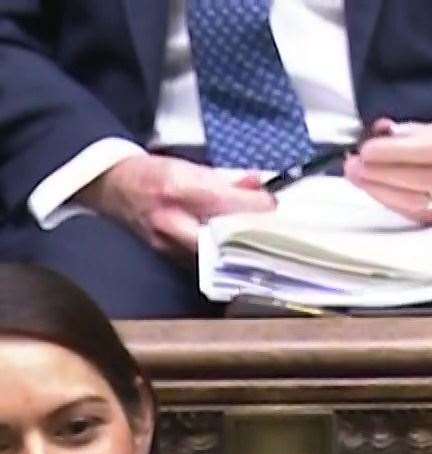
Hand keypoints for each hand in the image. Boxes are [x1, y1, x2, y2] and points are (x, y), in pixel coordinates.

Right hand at [74, 154, 274, 260]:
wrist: (110, 189)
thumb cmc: (149, 174)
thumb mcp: (187, 166)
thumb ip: (226, 179)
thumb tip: (260, 184)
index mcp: (178, 189)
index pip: (227, 201)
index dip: (257, 204)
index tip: (274, 204)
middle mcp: (172, 220)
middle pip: (227, 234)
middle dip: (253, 232)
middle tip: (275, 229)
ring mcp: (169, 244)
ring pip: (219, 253)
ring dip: (243, 248)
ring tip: (262, 240)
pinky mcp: (171, 258)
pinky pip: (206, 262)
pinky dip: (225, 256)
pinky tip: (240, 251)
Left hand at [345, 117, 431, 224]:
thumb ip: (403, 132)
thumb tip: (376, 135)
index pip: (426, 151)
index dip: (392, 152)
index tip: (366, 150)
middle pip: (418, 178)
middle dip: (379, 172)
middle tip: (353, 165)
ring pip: (414, 200)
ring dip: (379, 189)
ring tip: (357, 177)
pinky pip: (414, 213)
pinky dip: (389, 201)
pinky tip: (374, 190)